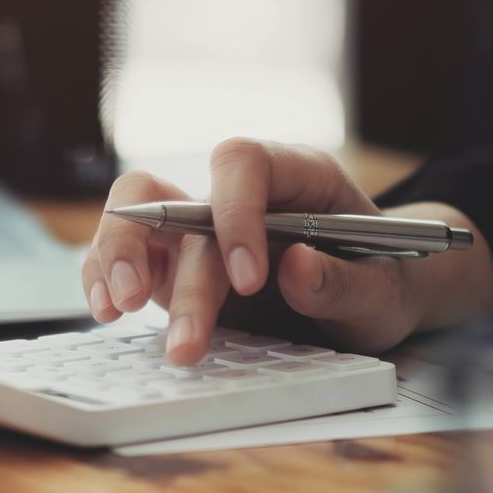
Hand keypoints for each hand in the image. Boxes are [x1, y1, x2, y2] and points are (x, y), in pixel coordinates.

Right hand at [81, 138, 492, 363]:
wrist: (375, 297)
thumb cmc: (384, 280)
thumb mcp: (386, 292)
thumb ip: (346, 283)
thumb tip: (297, 269)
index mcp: (297, 176)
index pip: (244, 162)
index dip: (236, 212)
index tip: (251, 279)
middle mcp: (241, 194)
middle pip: (183, 202)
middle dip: (175, 269)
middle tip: (179, 330)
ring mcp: (203, 227)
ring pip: (137, 212)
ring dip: (119, 257)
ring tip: (116, 310)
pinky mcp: (178, 263)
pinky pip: (127, 254)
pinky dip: (107, 275)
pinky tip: (107, 310)